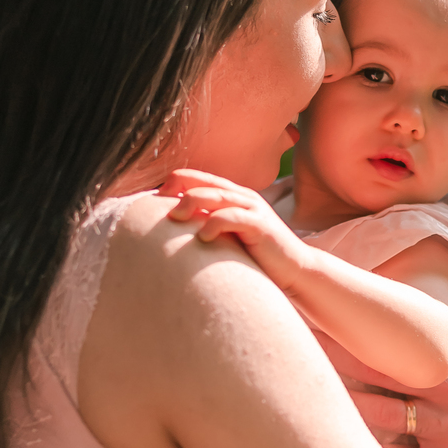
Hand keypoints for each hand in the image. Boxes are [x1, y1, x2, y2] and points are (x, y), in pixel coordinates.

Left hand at [161, 169, 308, 293]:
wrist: (294, 270)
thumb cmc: (255, 256)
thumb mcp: (227, 236)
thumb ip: (205, 225)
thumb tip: (171, 228)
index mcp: (232, 196)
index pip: (198, 178)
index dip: (174, 183)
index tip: (153, 200)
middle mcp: (242, 196)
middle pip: (204, 182)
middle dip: (178, 189)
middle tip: (158, 206)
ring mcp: (253, 209)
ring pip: (217, 195)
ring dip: (192, 203)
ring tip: (175, 218)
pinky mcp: (261, 226)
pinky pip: (233, 217)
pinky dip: (215, 223)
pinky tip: (202, 238)